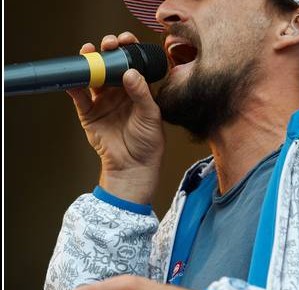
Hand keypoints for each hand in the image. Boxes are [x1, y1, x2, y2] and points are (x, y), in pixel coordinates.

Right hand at [68, 33, 165, 203]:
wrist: (134, 167)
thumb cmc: (148, 143)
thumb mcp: (151, 116)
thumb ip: (142, 93)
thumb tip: (130, 72)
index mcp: (137, 90)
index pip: (131, 64)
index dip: (128, 50)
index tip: (126, 41)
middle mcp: (119, 93)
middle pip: (110, 65)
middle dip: (108, 51)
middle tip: (108, 45)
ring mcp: (102, 102)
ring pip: (93, 76)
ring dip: (90, 62)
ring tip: (89, 53)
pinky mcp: (89, 113)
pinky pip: (79, 96)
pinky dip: (74, 85)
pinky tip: (75, 76)